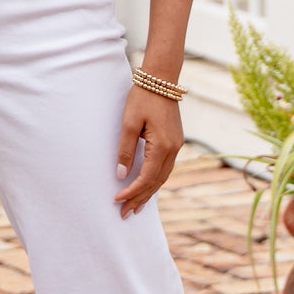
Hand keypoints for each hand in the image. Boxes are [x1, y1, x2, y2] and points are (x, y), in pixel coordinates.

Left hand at [114, 84, 183, 216]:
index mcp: (162, 146)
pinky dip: (155, 181)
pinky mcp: (175, 142)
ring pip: (163, 177)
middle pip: (156, 182)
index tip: (117, 201)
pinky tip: (147, 187)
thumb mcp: (128, 123)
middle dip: (140, 199)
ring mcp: (177, 146)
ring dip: (148, 193)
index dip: (132, 192)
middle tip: (125, 214)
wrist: (161, 80)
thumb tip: (121, 175)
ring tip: (135, 207)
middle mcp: (173, 150)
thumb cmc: (142, 98)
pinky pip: (165, 168)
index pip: (146, 178)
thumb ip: (125, 150)